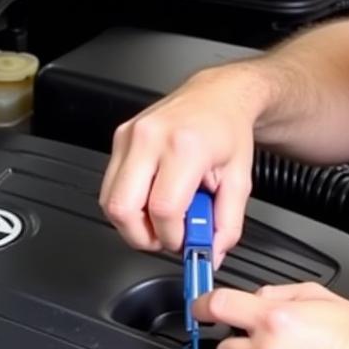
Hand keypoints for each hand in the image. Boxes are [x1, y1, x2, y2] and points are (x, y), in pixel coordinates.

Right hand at [99, 66, 264, 265]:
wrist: (217, 96)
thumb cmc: (227, 131)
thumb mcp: (239, 181)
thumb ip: (227, 224)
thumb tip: (211, 253)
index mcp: (185, 147)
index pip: (163, 210)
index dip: (171, 237)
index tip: (183, 241)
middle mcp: (151, 138)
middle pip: (123, 208)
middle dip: (142, 236)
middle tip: (164, 236)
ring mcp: (129, 135)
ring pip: (109, 200)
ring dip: (132, 221)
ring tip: (160, 216)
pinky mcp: (118, 137)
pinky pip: (110, 185)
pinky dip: (127, 202)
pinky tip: (150, 197)